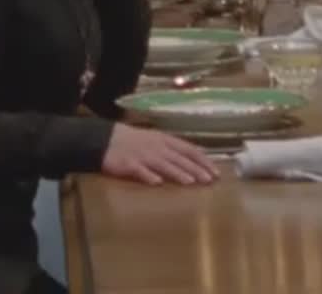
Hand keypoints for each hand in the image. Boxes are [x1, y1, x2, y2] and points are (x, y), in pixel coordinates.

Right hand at [102, 123, 218, 185]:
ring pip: (163, 164)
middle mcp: (156, 147)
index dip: (203, 160)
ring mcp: (142, 155)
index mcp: (164, 140)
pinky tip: (156, 182)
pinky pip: (139, 170)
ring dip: (177, 172)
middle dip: (195, 169)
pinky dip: (148, 175)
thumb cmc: (133, 141)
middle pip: (179, 158)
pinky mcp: (128, 164)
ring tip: (190, 182)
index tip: (216, 171)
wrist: (105, 139)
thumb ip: (172, 150)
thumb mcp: (155, 140)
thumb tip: (193, 160)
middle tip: (209, 180)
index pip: (188, 149)